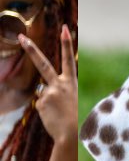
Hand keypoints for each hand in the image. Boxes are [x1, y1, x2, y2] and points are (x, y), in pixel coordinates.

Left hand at [20, 25, 76, 147]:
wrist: (71, 132)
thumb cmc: (74, 117)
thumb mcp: (70, 98)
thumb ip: (56, 89)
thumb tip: (41, 89)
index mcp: (70, 81)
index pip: (68, 58)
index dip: (66, 43)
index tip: (65, 28)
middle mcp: (59, 83)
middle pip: (43, 64)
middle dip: (31, 50)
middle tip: (22, 37)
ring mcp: (48, 92)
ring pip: (42, 93)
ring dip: (49, 103)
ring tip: (58, 112)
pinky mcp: (40, 102)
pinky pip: (40, 103)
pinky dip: (45, 110)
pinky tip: (52, 116)